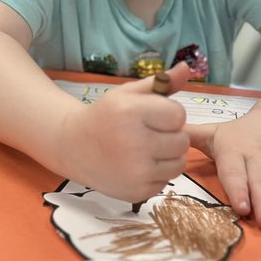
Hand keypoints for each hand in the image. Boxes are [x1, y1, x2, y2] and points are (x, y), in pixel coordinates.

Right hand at [57, 64, 192, 202]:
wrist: (74, 147)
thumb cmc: (105, 116)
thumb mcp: (127, 94)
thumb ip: (160, 82)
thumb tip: (187, 68)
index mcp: (130, 113)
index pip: (179, 115)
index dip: (168, 114)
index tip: (151, 116)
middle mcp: (133, 143)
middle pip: (182, 141)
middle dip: (170, 135)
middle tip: (148, 134)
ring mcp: (135, 172)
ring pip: (179, 163)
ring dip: (168, 156)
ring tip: (146, 150)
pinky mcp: (137, 193)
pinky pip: (166, 181)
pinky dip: (157, 174)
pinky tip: (138, 166)